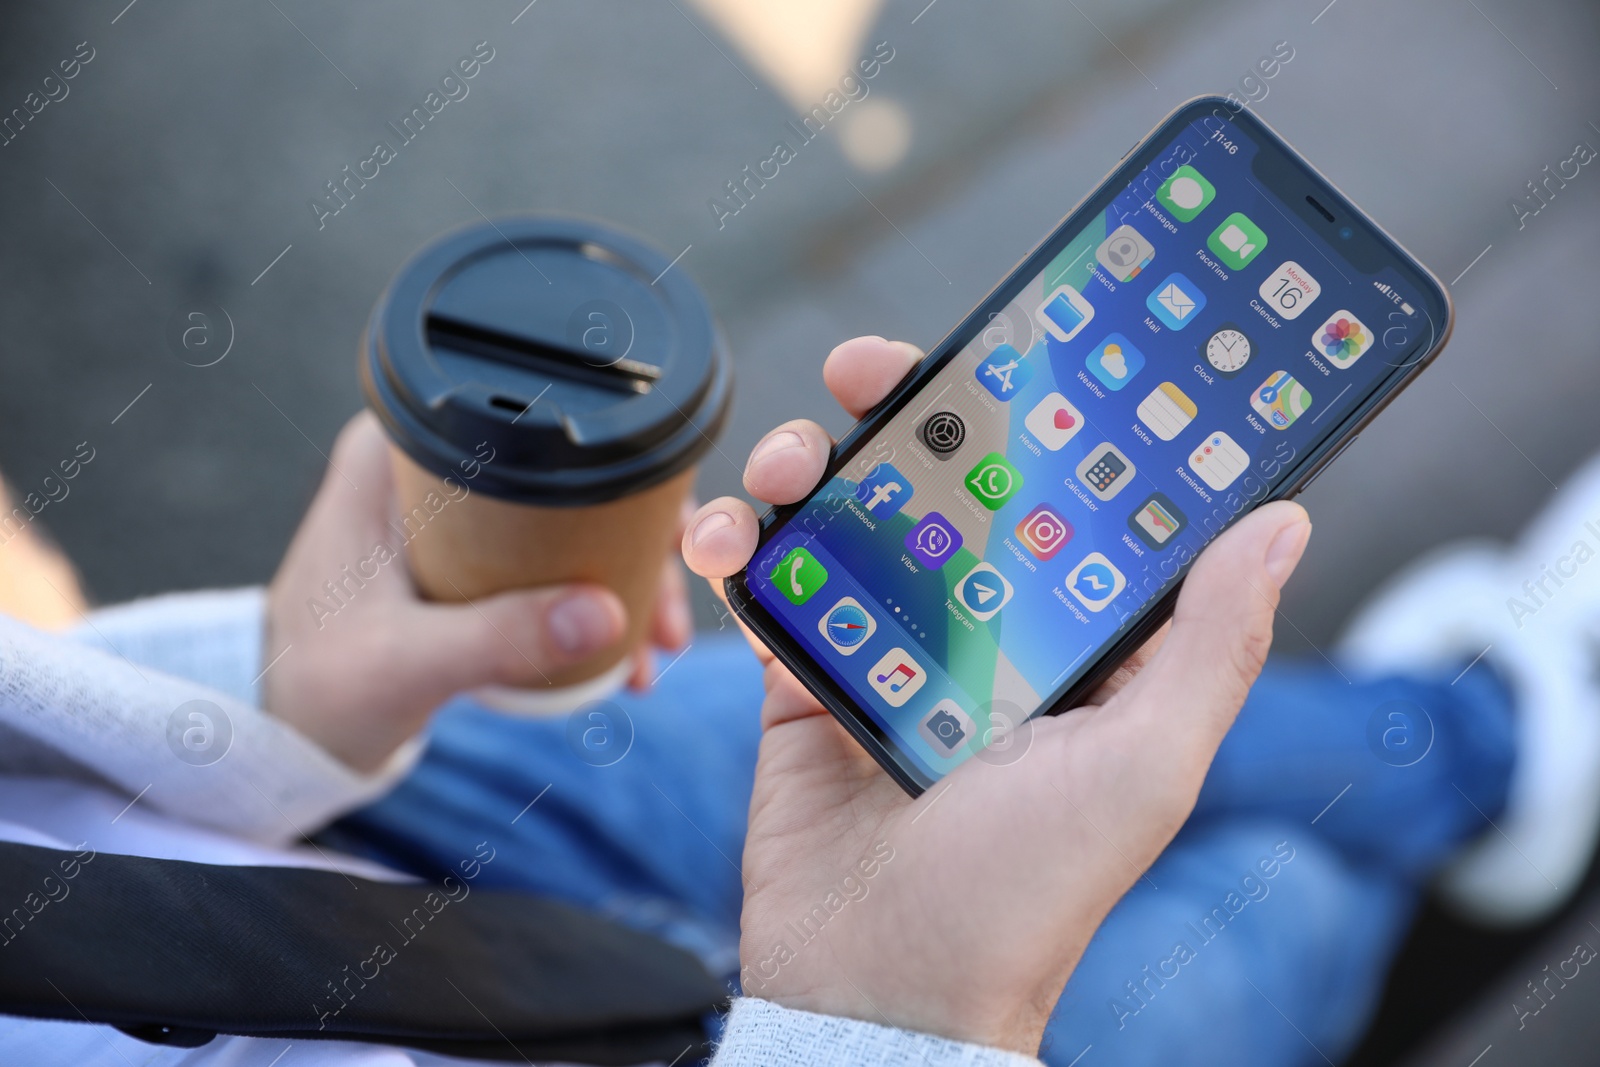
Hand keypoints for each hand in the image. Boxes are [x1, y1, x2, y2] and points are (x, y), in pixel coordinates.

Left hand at [265, 412, 690, 771]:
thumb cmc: (315, 686)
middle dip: (639, 539)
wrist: (278, 735)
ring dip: (627, 577)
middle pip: (567, 473)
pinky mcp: (471, 557)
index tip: (664, 534)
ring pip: (572, 522)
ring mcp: (454, 513)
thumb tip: (609, 617)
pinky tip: (626, 655)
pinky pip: (555, 560)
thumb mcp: (406, 664)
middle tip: (670, 611)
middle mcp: (429, 466)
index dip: (614, 469)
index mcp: (396, 454)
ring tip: (657, 648)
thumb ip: (497, 640)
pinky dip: (597, 600)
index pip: (525, 419)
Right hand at [683, 336, 1311, 1053]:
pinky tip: (724, 539)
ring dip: (804, 467)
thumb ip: (1210, 646)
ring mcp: (884, 653)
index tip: (1007, 349)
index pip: (1054, 498)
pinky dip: (739, 547)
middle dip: (900, 413)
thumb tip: (1282, 522)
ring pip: (844, 518)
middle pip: (937, 485)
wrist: (882, 988)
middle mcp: (977, 633)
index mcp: (1066, 641)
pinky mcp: (805, 684)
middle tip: (866, 373)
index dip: (1032, 414)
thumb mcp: (1145, 769)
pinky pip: (769, 588)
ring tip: (783, 467)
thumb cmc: (1026, 896)